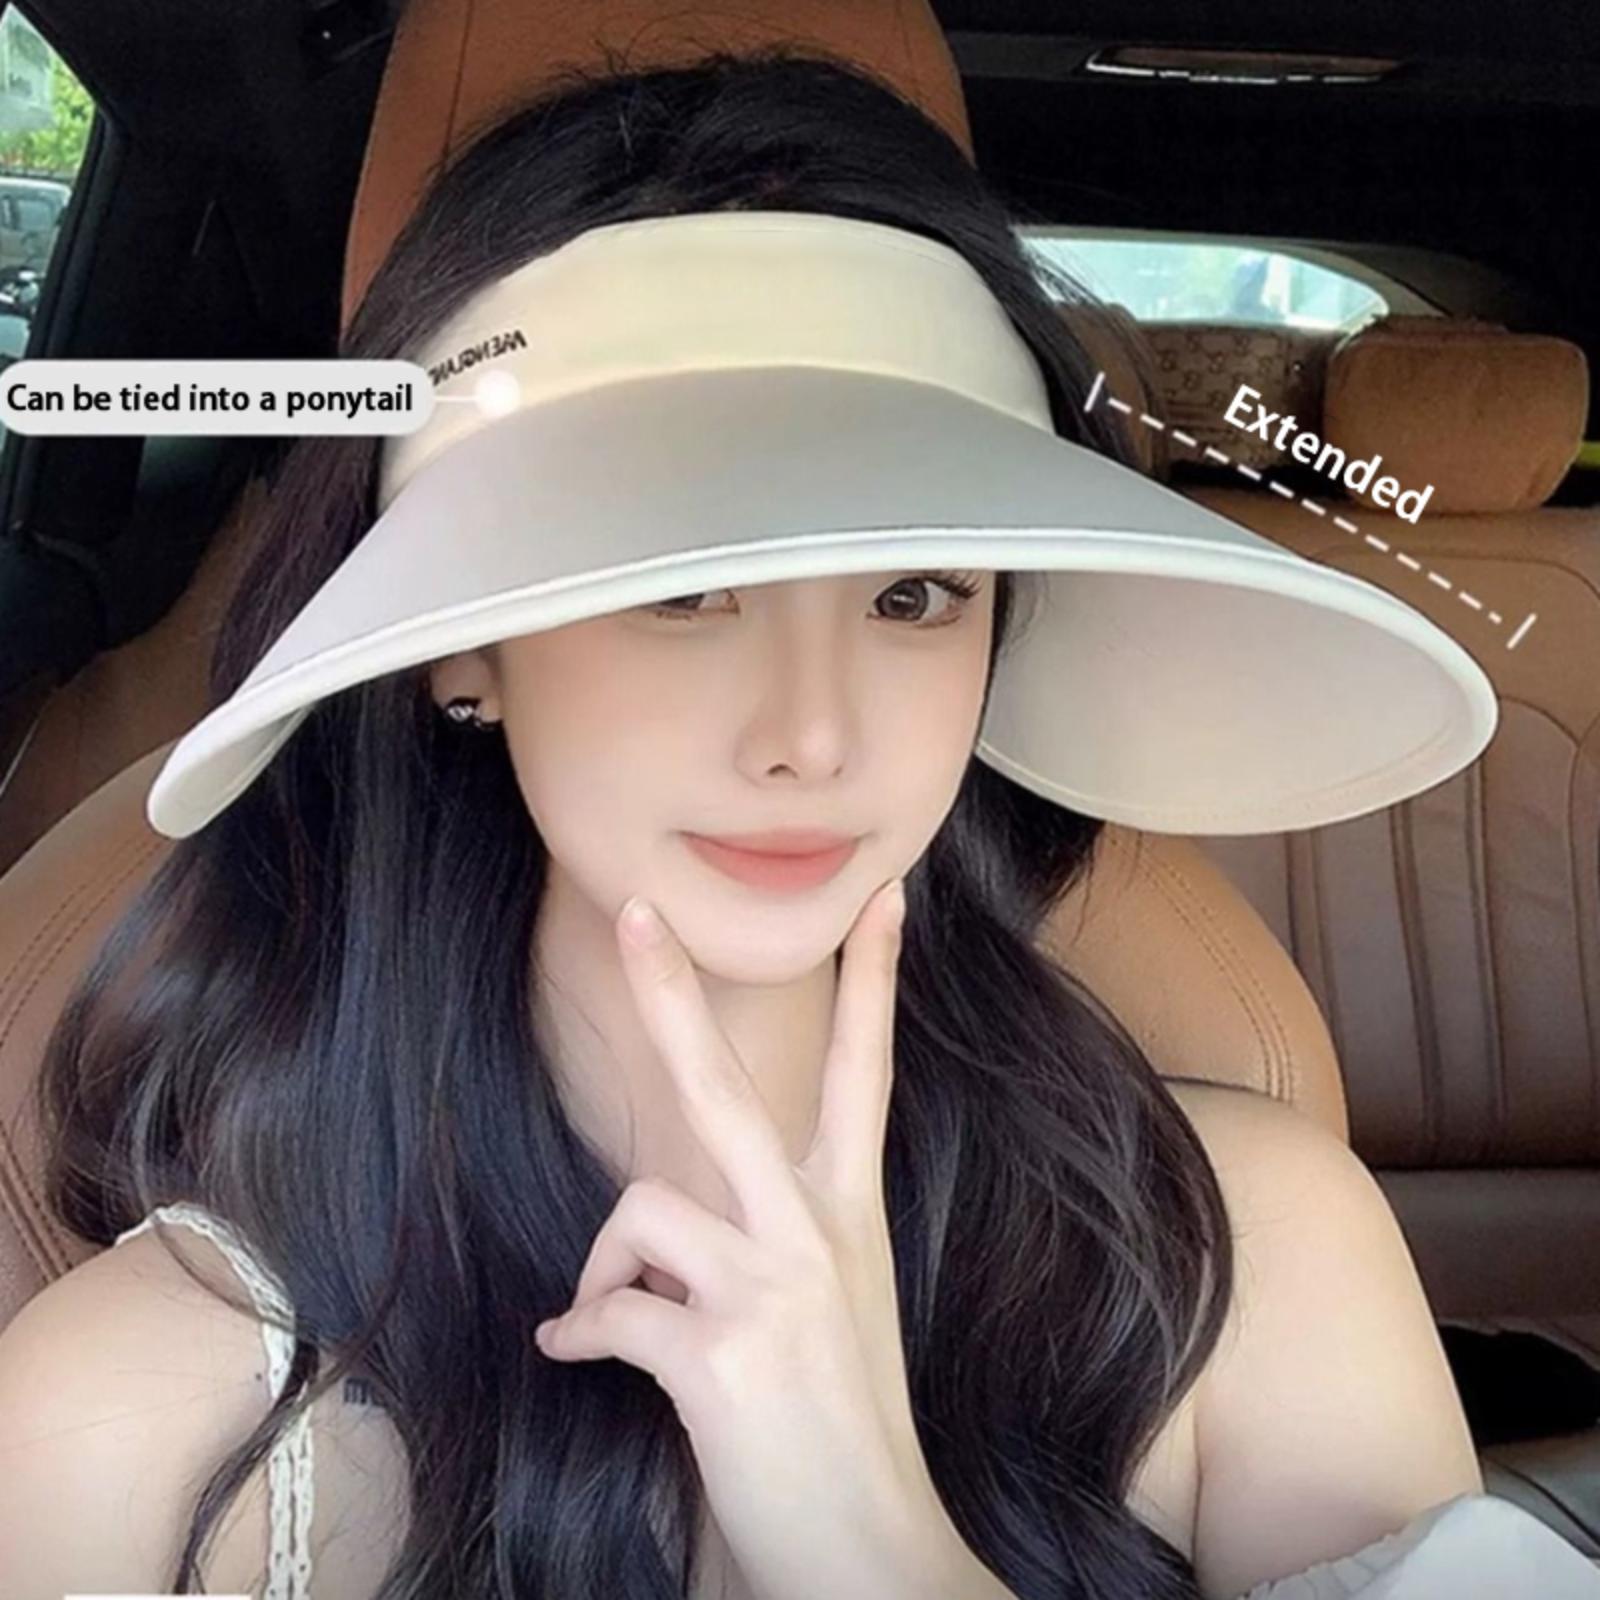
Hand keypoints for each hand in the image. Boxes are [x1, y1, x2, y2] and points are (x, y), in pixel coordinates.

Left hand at [531, 878, 992, 1599]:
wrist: (876, 1551)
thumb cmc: (843, 1425)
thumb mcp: (829, 1305)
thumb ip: (756, 1243)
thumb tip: (645, 1237)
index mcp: (848, 1211)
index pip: (866, 1072)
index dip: (876, 981)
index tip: (883, 900)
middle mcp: (814, 1230)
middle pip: (726, 1087)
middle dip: (671, 993)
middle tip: (635, 912)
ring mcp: (770, 1286)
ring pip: (641, 1209)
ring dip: (607, 1267)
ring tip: (608, 1312)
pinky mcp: (720, 1354)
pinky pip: (610, 1314)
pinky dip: (580, 1331)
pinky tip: (577, 1352)